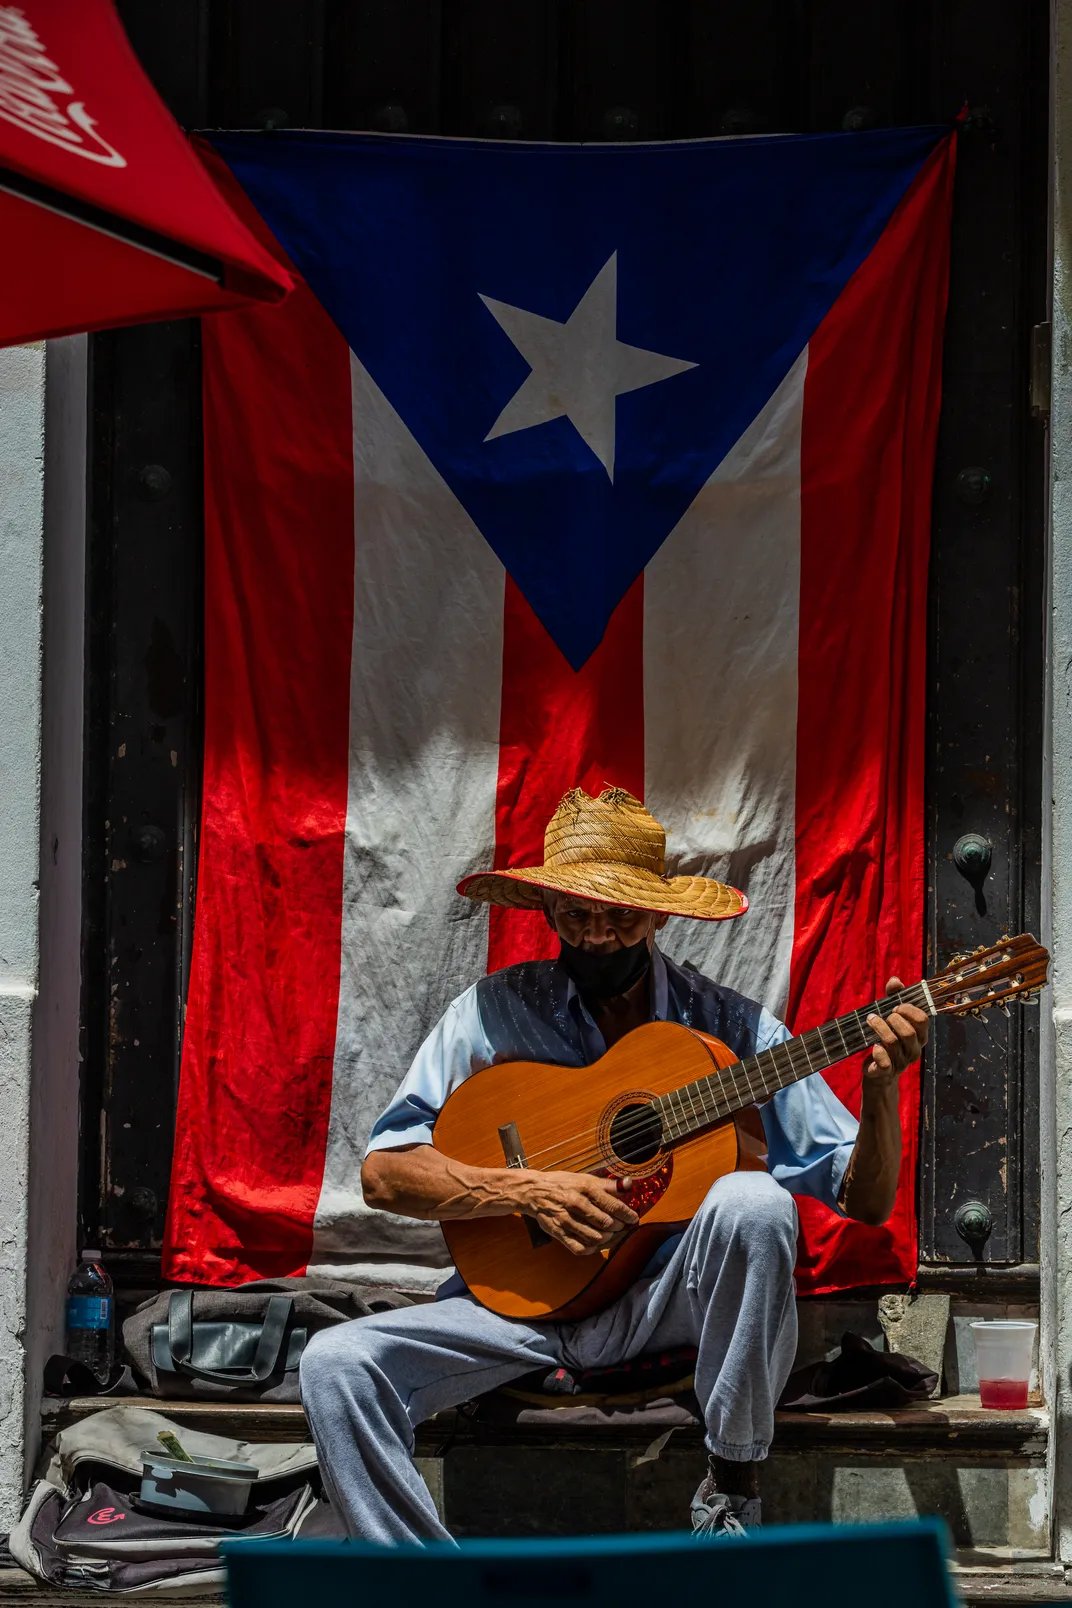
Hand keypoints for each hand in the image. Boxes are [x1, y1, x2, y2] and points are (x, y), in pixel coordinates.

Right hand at [513, 1171, 638, 1255]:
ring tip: (612, 1235)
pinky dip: (592, 1248)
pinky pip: (580, 1248)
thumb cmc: (562, 1184)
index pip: (613, 1205)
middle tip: (623, 1227)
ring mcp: (567, 1220)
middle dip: (619, 1227)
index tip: (633, 1218)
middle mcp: (576, 1204)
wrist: (534, 1191)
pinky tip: (597, 1243)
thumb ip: (608, 1184)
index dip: (627, 1215)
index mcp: (585, 1188)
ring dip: (609, 1239)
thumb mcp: (585, 1178)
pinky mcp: (559, 1233)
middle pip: (606, 1223)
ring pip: (596, 1238)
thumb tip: (629, 1185)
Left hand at [864, 975, 929, 1086]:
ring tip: (870, 1021)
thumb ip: (894, 997)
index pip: (922, 1019)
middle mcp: (914, 1049)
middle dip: (892, 1019)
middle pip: (908, 1031)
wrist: (879, 1073)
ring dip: (879, 1028)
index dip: (908, 1009)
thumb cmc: (887, 1039)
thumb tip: (895, 980)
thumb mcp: (891, 1017)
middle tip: (882, 1016)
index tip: (894, 1006)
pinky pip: (884, 1062)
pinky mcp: (887, 1072)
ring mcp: (902, 1062)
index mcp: (920, 1035)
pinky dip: (877, 1052)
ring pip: (893, 1042)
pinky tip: (873, 1046)